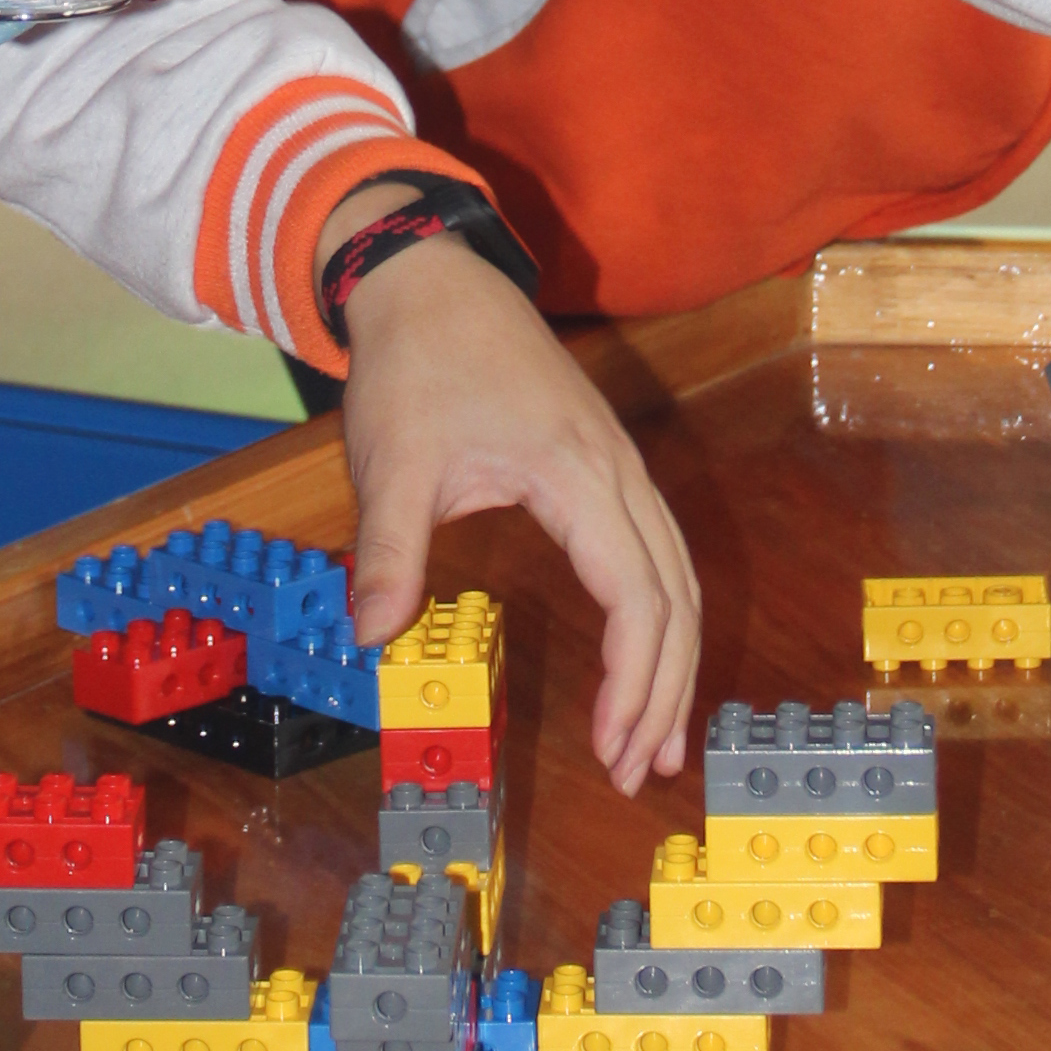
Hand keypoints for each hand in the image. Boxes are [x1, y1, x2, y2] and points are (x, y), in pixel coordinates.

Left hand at [333, 207, 699, 795]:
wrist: (431, 279)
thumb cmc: (416, 363)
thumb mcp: (393, 462)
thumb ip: (389, 552)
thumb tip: (374, 638)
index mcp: (578, 474)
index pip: (636, 595)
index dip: (632, 679)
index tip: (610, 747)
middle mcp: (618, 472)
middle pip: (675, 596)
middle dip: (664, 690)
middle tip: (639, 771)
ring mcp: (619, 465)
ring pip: (676, 575)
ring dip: (671, 658)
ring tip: (653, 737)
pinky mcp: (605, 463)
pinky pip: (657, 550)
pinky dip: (661, 615)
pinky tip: (642, 656)